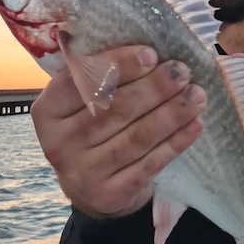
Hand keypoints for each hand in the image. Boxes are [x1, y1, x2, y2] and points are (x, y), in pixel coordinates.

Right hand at [30, 45, 206, 216]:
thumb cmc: (91, 127)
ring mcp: (83, 173)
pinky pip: (149, 165)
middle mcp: (59, 144)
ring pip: (136, 137)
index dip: (118, 66)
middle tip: (181, 71)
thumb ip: (98, 76)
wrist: (90, 185)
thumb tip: (146, 49)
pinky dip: (175, 143)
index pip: (81, 83)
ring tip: (196, 95)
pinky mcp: (109, 194)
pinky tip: (195, 124)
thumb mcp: (81, 102)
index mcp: (47, 111)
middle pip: (113, 110)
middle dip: (153, 88)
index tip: (151, 54)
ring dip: (171, 114)